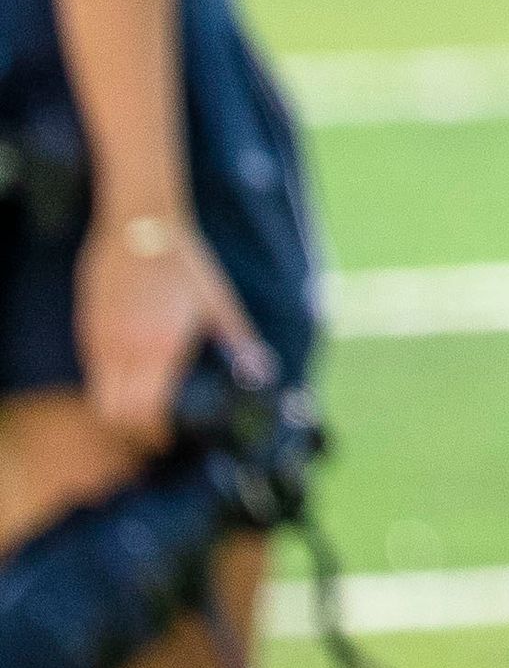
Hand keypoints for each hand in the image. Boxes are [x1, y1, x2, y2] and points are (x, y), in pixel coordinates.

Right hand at [77, 213, 272, 449]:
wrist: (141, 227)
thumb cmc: (185, 263)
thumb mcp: (218, 302)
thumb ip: (238, 340)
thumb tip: (263, 370)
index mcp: (162, 346)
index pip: (148, 411)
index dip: (156, 432)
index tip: (170, 440)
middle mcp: (127, 349)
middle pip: (117, 414)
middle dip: (135, 429)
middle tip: (155, 432)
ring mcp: (101, 340)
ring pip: (100, 398)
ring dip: (119, 410)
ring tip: (142, 409)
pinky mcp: (87, 329)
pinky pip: (92, 372)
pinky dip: (107, 385)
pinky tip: (129, 379)